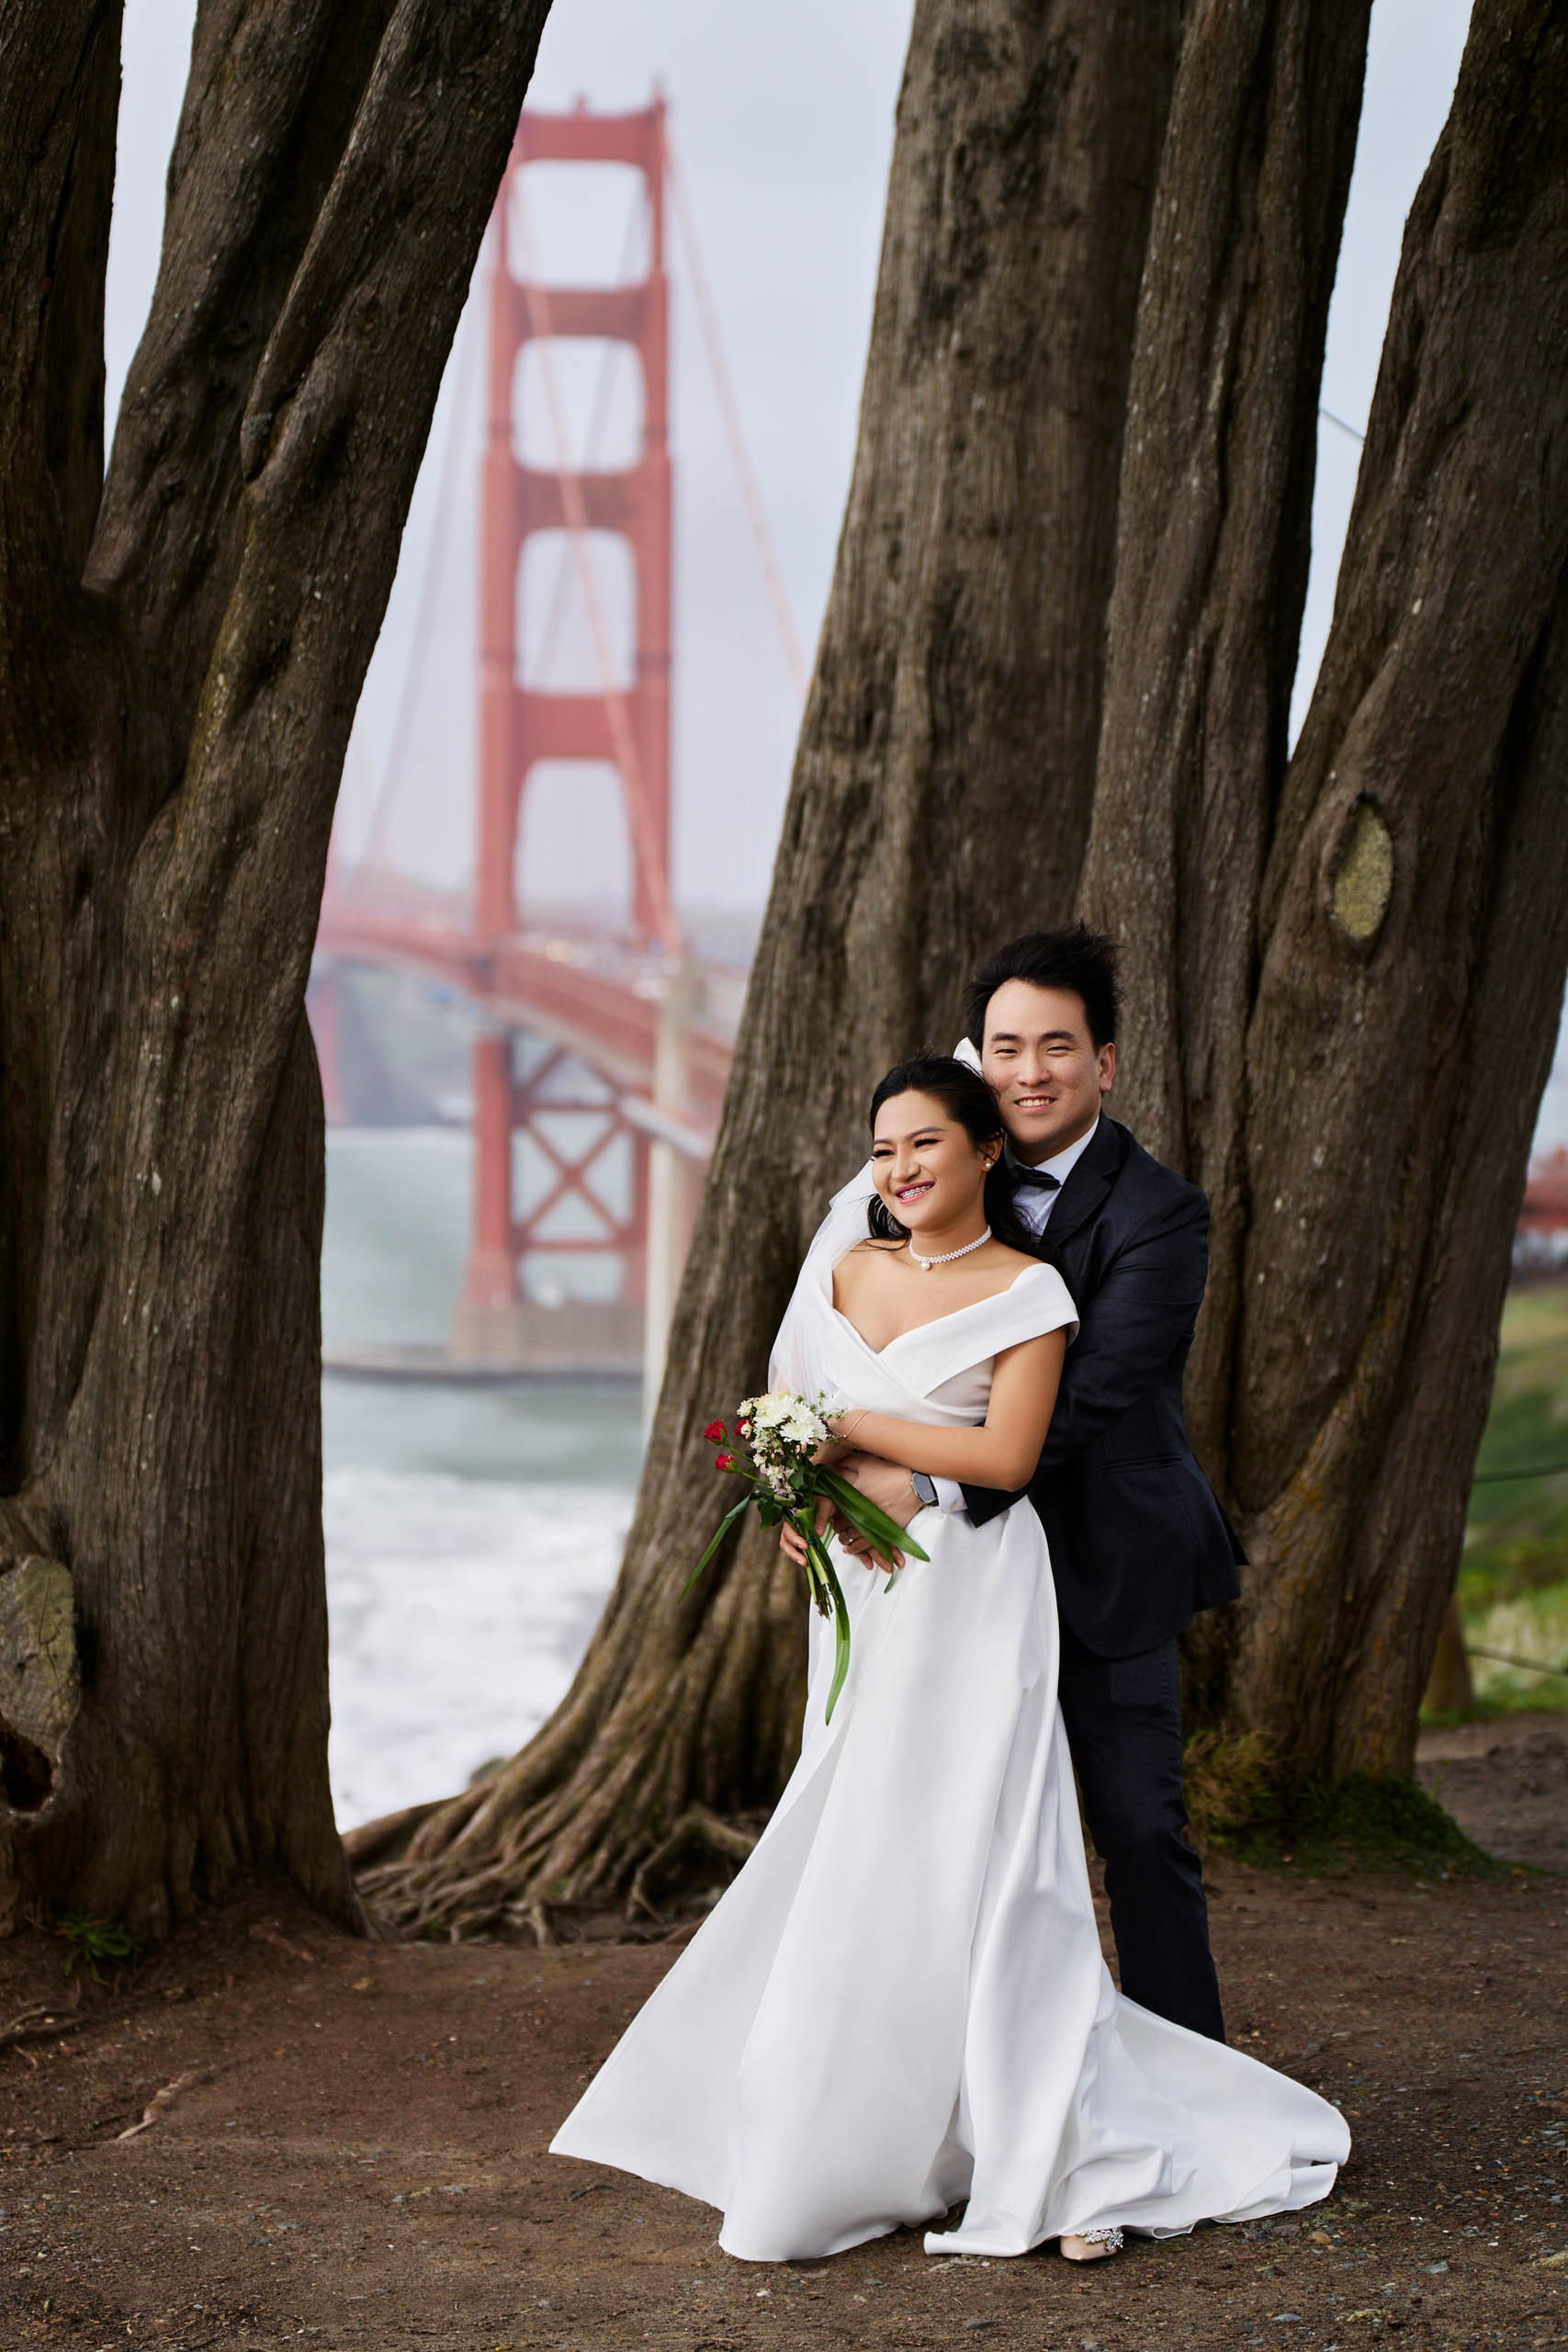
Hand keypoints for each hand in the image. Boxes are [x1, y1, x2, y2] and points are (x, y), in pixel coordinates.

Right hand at [779, 1493, 831, 1570]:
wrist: (826, 1503)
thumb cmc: (823, 1501)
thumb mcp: (825, 1505)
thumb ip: (820, 1518)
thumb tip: (818, 1533)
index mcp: (793, 1513)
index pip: (788, 1528)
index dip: (795, 1538)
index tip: (805, 1546)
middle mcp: (790, 1524)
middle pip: (785, 1540)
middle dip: (793, 1552)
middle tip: (804, 1561)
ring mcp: (794, 1532)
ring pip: (788, 1546)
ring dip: (795, 1556)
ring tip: (806, 1564)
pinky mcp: (799, 1538)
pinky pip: (796, 1548)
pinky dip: (801, 1555)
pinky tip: (808, 1561)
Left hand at [830, 1452, 922, 1572]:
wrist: (915, 1485)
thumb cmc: (891, 1473)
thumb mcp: (866, 1463)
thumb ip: (848, 1463)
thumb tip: (834, 1464)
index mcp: (854, 1497)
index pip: (836, 1511)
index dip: (832, 1515)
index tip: (832, 1516)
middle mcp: (861, 1513)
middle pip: (843, 1526)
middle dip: (838, 1529)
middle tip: (837, 1529)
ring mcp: (872, 1524)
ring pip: (853, 1538)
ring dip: (846, 1541)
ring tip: (844, 1541)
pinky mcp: (885, 1532)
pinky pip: (868, 1545)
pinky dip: (859, 1549)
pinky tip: (853, 1549)